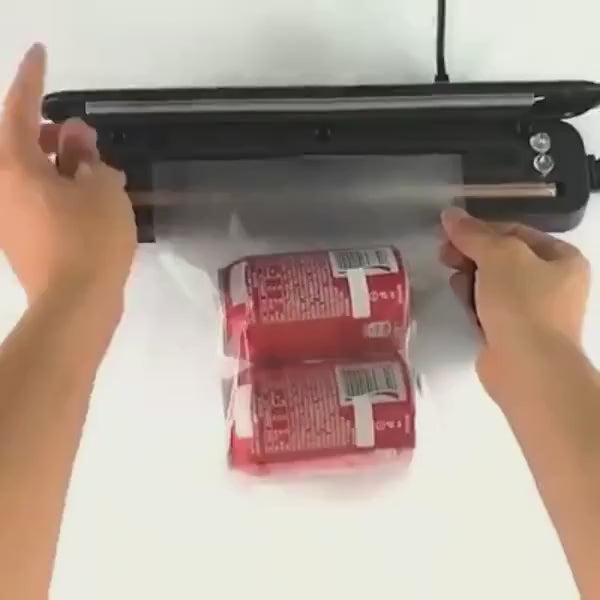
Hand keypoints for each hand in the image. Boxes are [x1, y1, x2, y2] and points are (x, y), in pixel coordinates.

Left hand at [0, 44, 135, 303]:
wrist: (76, 305)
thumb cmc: (91, 240)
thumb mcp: (102, 190)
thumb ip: (89, 158)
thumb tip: (77, 145)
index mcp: (14, 166)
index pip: (20, 107)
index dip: (33, 77)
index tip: (40, 53)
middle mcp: (1, 188)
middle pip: (18, 142)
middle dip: (47, 131)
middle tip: (79, 137)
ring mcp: (6, 217)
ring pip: (26, 173)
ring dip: (54, 163)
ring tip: (91, 171)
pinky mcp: (19, 240)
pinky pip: (33, 199)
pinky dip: (54, 189)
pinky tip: (85, 201)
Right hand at [439, 207, 590, 405]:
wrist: (527, 367)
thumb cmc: (523, 303)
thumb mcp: (499, 256)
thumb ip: (473, 233)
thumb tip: (450, 214)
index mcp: (562, 259)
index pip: (515, 232)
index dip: (481, 229)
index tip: (449, 232)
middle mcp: (553, 284)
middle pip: (502, 259)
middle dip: (471, 254)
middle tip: (444, 255)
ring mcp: (533, 312)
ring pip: (492, 285)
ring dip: (470, 279)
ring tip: (455, 281)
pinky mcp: (512, 334)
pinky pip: (488, 309)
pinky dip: (474, 304)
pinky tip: (462, 304)